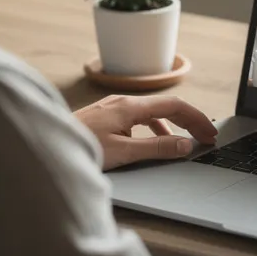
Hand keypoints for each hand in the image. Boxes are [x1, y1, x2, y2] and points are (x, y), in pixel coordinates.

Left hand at [74, 94, 217, 171]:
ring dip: (172, 126)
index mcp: (130, 107)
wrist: (46, 145)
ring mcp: (113, 108)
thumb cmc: (79, 148)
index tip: (210, 135)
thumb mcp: (123, 152)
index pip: (175, 107)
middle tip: (206, 138)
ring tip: (183, 144)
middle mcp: (122, 102)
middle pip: (166, 107)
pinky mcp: (105, 117)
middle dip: (189, 122)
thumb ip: (156, 149)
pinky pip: (138, 119)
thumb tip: (185, 145)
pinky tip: (152, 143)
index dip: (197, 119)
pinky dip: (154, 129)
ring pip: (152, 113)